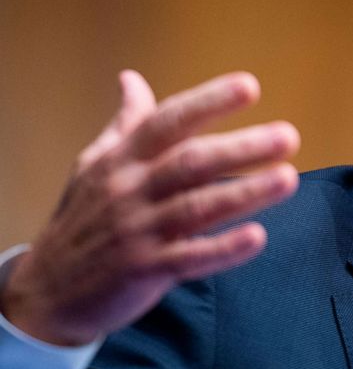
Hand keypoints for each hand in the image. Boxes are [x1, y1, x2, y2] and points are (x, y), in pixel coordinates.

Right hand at [0, 70, 299, 345]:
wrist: (48, 289)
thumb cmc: (84, 219)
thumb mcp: (95, 165)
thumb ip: (125, 125)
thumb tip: (132, 79)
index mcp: (122, 159)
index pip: (169, 121)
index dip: (209, 102)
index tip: (250, 86)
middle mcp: (130, 190)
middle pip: (191, 162)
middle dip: (242, 148)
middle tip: (289, 136)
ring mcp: (138, 231)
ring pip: (197, 207)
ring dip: (245, 193)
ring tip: (288, 178)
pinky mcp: (145, 270)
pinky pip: (190, 258)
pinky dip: (223, 249)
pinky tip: (257, 237)